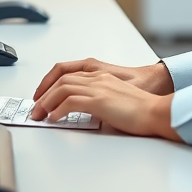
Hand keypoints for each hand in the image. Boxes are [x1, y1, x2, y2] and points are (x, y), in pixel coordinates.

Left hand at [30, 69, 178, 139]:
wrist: (156, 111)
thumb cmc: (141, 110)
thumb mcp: (114, 101)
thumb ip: (98, 102)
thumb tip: (82, 115)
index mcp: (101, 76)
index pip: (67, 73)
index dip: (50, 83)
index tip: (42, 96)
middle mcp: (97, 78)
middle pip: (62, 80)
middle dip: (44, 95)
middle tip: (35, 109)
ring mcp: (99, 87)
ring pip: (63, 89)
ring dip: (47, 103)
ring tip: (39, 115)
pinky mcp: (100, 100)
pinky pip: (71, 102)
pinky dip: (58, 110)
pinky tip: (54, 119)